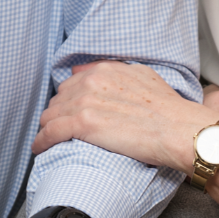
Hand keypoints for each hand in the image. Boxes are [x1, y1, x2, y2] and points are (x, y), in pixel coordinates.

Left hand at [32, 62, 207, 169]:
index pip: (74, 82)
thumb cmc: (169, 110)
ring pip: (51, 114)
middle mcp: (92, 81)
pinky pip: (50, 132)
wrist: (179, 130)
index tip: (71, 111)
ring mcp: (86, 101)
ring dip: (48, 127)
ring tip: (49, 140)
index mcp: (106, 70)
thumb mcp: (144, 77)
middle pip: (60, 98)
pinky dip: (41, 140)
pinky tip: (39, 148)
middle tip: (61, 129)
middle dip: (58, 113)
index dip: (70, 99)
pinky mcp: (82, 123)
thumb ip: (118, 73)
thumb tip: (90, 71)